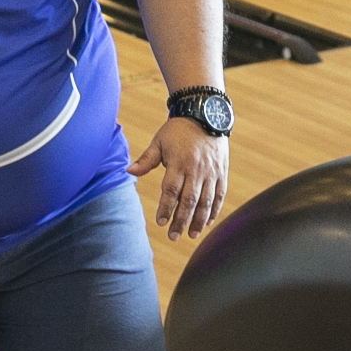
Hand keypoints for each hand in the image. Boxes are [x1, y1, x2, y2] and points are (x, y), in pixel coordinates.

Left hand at [129, 114, 230, 241]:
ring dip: (198, 220)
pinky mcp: (222, 172)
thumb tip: (128, 171)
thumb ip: (146, 160)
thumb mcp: (159, 141)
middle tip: (174, 236)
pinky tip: (207, 222)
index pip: (171, 190)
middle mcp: (197, 169)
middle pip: (189, 200)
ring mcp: (211, 172)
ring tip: (191, 235)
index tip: (160, 222)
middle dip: (181, 220)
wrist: (205, 114)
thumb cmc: (178, 130)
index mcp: (179, 162)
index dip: (166, 207)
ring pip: (206, 201)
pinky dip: (214, 210)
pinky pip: (220, 194)